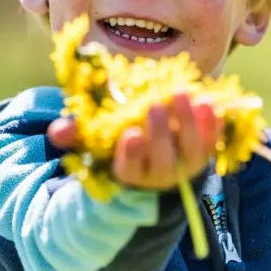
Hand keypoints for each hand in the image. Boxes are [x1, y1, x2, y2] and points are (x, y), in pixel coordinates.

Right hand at [48, 93, 220, 190]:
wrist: (156, 162)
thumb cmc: (118, 146)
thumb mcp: (93, 143)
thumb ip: (75, 136)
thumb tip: (58, 131)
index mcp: (130, 174)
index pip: (129, 169)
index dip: (131, 154)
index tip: (130, 134)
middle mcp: (159, 176)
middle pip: (162, 159)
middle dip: (159, 132)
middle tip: (155, 105)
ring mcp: (185, 167)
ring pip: (191, 151)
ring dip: (188, 123)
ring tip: (182, 94)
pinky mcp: (204, 155)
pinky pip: (211, 142)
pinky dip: (212, 124)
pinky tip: (208, 102)